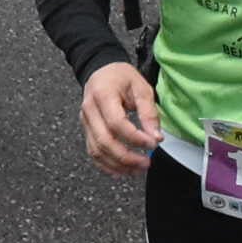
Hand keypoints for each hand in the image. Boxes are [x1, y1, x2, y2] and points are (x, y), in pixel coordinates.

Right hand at [78, 62, 162, 176]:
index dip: (134, 137)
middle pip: (104, 141)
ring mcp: (85, 121)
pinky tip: (122, 171)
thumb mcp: (141, 87)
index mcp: (102, 94)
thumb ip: (149, 112)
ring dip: (118, 165)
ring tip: (138, 170)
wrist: (101, 71)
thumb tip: (156, 137)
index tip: (152, 144)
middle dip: (126, 157)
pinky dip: (106, 165)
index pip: (116, 123)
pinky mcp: (86, 130)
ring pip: (97, 150)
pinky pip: (93, 152)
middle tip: (146, 162)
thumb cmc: (122, 77)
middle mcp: (89, 110)